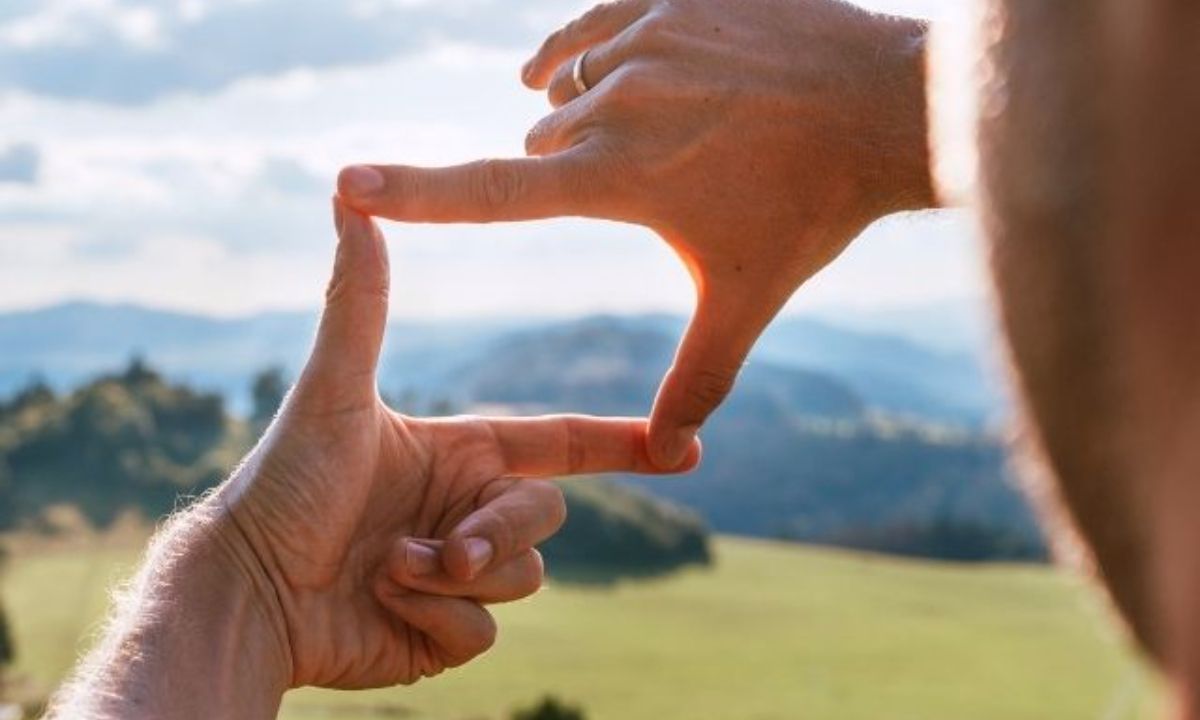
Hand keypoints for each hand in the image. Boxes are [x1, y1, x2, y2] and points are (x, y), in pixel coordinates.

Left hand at [215, 198, 700, 689]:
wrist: (247, 590)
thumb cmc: (284, 484)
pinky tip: (381, 603)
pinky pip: (484, 631)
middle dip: (499, 533)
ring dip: (455, 577)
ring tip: (388, 568)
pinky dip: (435, 619)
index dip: (620, 445)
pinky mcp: (444, 632)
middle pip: (545, 517)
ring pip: (524, 577)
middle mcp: (467, 511)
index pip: (559, 443)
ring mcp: (460, 575)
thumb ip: (358, 302)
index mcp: (461, 454)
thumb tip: (349, 197)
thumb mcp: (332, 391)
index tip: (684, 447)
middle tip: (450, 550)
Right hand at [336, 0, 934, 469]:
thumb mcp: (746, 297)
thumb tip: (671, 454)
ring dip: (586, 112)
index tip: (347, 181)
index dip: (415, 191)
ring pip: (568, 82)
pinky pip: (591, 22)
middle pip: (541, 142)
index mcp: (617, 177)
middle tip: (642, 181)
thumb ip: (698, 377)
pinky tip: (609, 65)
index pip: (493, 191)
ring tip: (655, 130)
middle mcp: (613, 100)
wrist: (884, 106)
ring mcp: (642, 37)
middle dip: (568, 169)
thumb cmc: (813, 209)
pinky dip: (588, 50)